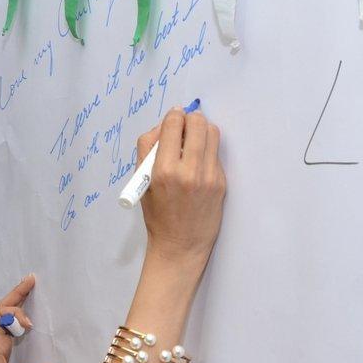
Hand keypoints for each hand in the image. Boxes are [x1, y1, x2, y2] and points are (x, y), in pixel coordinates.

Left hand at [0, 275, 57, 362]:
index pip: (2, 317)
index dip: (17, 313)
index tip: (31, 325)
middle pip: (1, 309)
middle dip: (16, 293)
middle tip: (31, 279)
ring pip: (2, 315)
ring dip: (15, 301)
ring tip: (29, 289)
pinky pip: (5, 324)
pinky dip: (15, 314)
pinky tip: (24, 314)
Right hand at [135, 107, 226, 262]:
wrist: (180, 246)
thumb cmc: (157, 215)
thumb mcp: (142, 183)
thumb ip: (147, 151)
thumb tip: (163, 126)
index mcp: (163, 171)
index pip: (172, 125)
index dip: (173, 116)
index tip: (174, 117)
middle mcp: (188, 171)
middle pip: (197, 123)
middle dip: (190, 119)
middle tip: (185, 126)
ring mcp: (208, 177)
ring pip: (212, 133)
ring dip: (202, 130)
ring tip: (193, 141)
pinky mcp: (221, 183)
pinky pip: (215, 154)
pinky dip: (207, 151)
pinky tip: (198, 163)